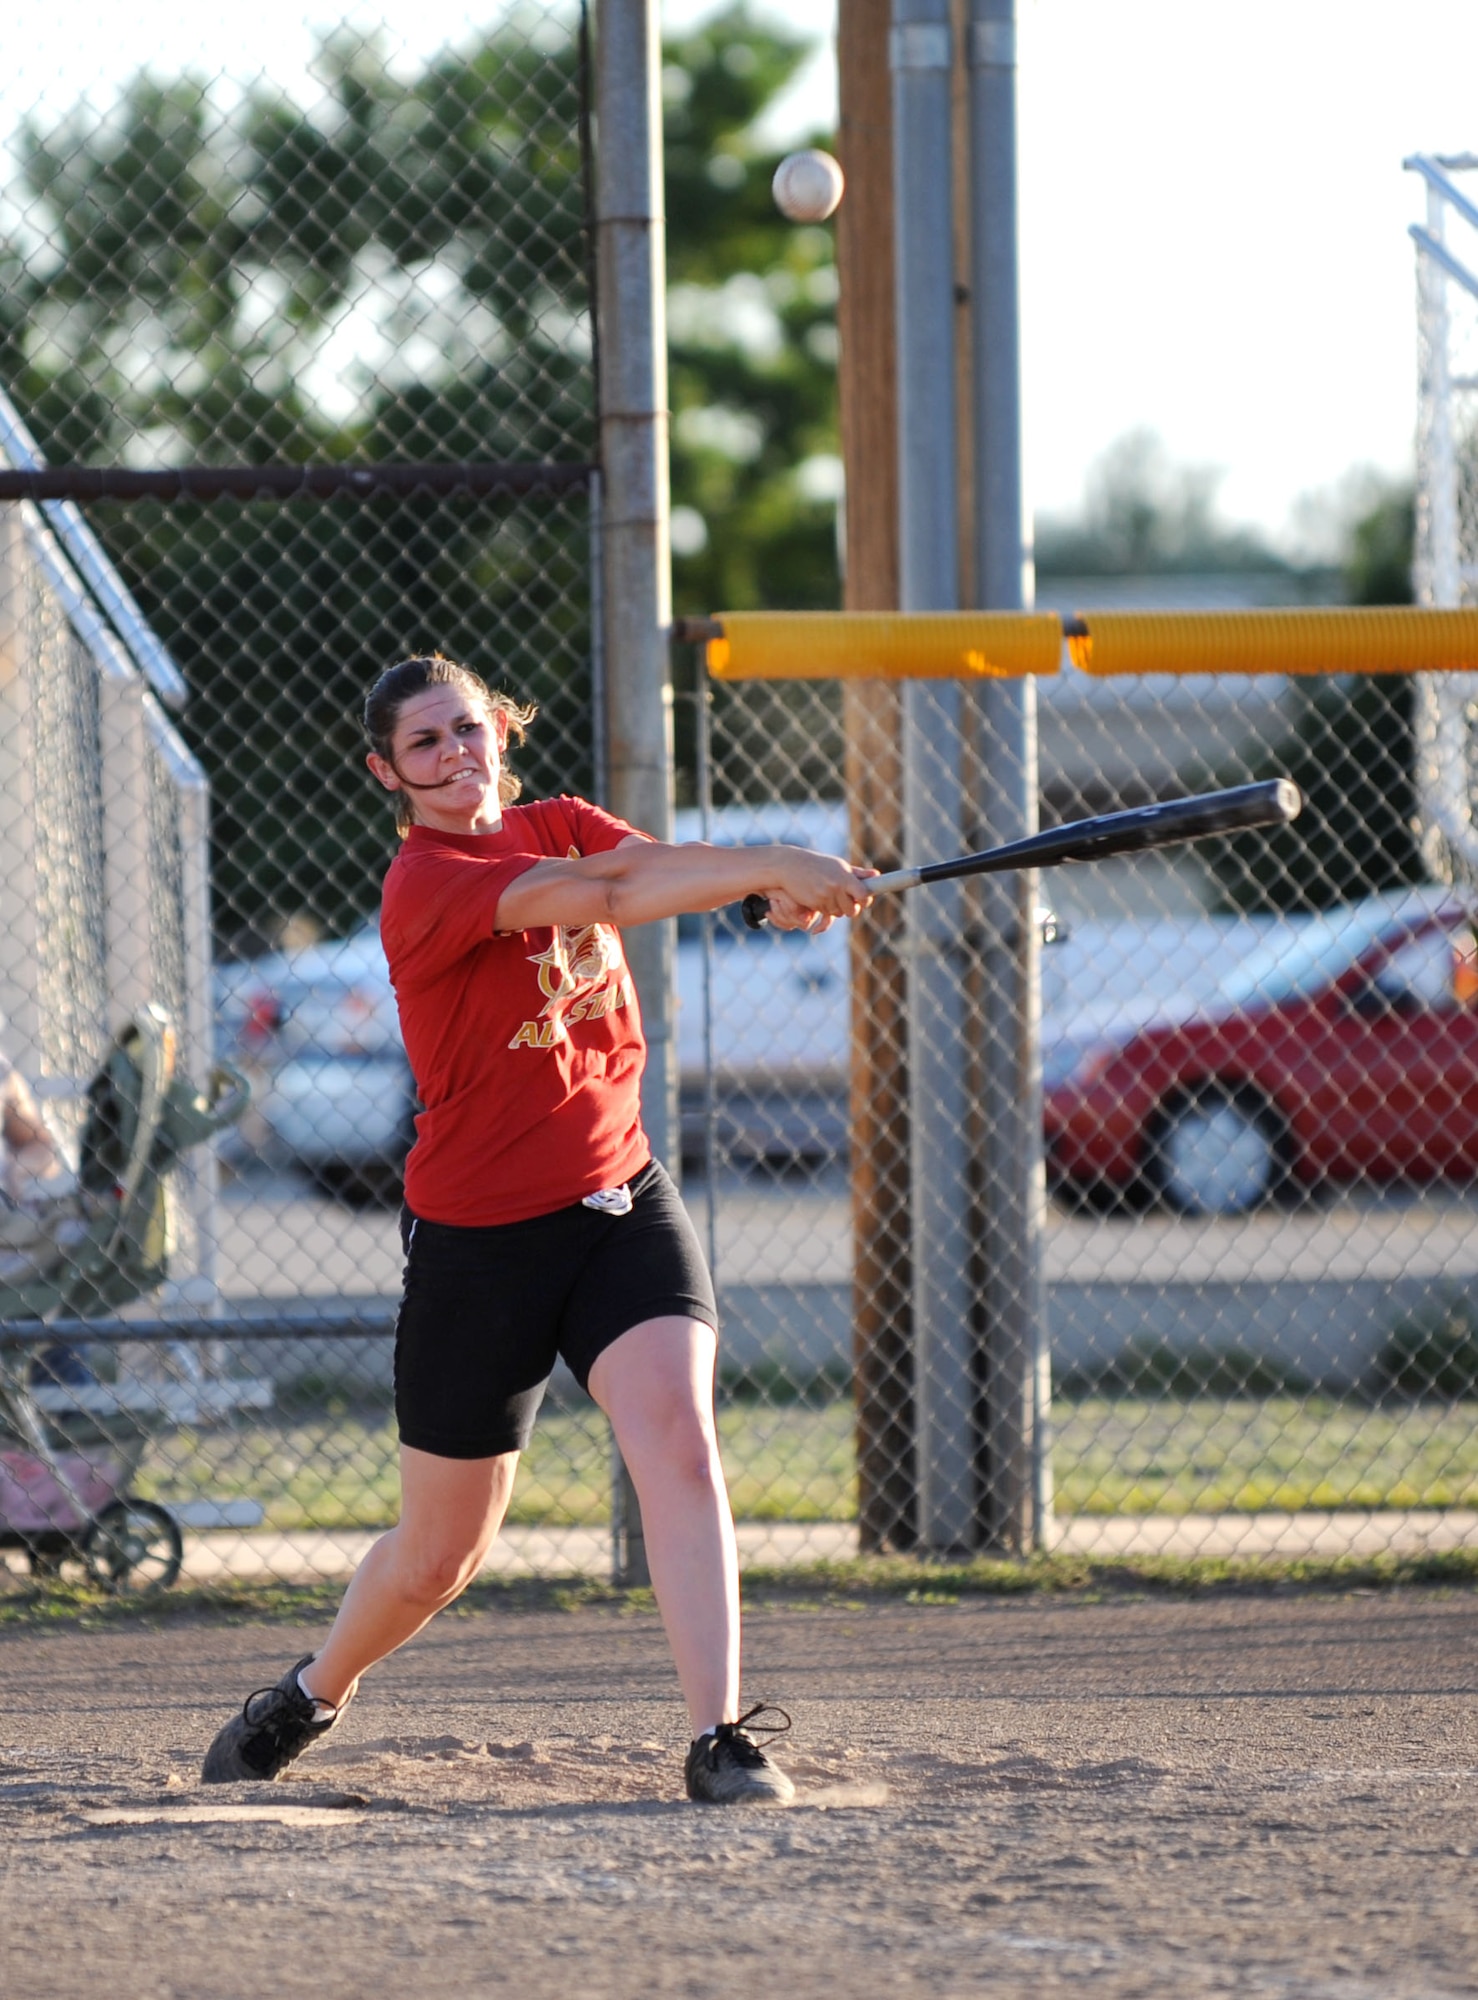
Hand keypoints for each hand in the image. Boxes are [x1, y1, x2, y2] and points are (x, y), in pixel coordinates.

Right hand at [759, 850, 875, 932]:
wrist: (790, 866)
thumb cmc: (817, 865)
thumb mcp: (837, 866)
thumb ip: (858, 873)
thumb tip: (876, 875)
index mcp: (845, 876)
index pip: (864, 895)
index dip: (865, 900)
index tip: (862, 899)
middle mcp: (837, 886)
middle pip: (852, 910)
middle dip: (849, 908)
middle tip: (843, 899)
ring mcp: (825, 896)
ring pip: (838, 913)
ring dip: (835, 908)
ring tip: (828, 894)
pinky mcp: (814, 903)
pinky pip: (825, 914)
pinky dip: (823, 909)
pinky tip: (818, 897)